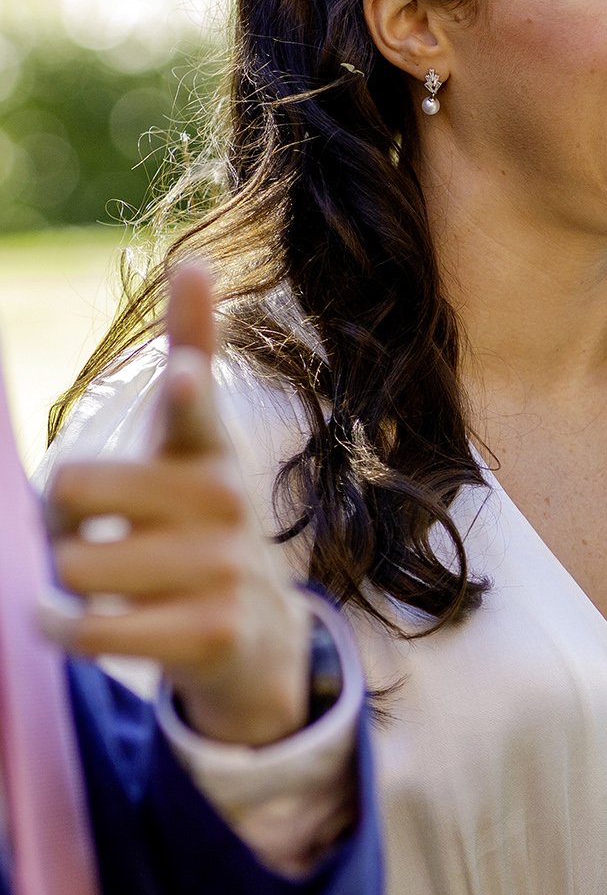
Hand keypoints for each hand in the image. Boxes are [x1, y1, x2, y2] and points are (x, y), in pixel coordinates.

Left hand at [42, 261, 311, 746]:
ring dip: (67, 580)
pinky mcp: (205, 634)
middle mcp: (226, 504)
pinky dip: (64, 626)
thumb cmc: (204, 520)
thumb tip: (197, 258)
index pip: (195, 410)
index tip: (178, 376)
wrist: (257, 636)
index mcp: (213, 451)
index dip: (184, 392)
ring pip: (74, 564)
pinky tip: (76, 617)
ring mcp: (222, 570)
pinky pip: (89, 628)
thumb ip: (194, 354)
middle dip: (61, 514)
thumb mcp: (201, 443)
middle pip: (70, 487)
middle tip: (99, 528)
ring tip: (110, 581)